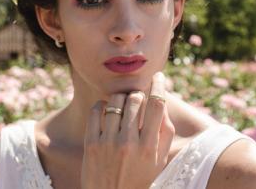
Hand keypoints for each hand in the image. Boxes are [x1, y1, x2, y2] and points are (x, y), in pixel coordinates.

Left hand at [81, 72, 175, 188]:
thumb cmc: (139, 179)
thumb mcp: (158, 161)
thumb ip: (164, 133)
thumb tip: (162, 103)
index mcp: (149, 147)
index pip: (157, 105)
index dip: (159, 85)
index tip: (158, 77)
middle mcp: (129, 143)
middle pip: (136, 99)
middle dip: (138, 94)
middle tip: (137, 98)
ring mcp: (108, 142)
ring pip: (115, 101)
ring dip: (120, 97)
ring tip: (122, 104)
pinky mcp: (91, 143)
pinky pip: (96, 110)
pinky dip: (101, 104)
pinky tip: (106, 109)